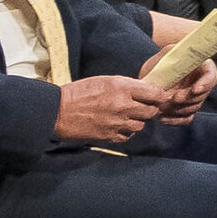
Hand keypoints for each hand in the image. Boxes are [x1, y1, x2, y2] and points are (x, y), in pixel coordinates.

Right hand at [53, 72, 170, 144]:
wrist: (58, 111)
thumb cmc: (80, 93)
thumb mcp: (106, 81)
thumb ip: (128, 86)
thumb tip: (147, 91)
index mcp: (122, 88)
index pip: (155, 93)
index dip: (158, 96)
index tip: (156, 96)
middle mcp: (123, 105)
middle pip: (152, 111)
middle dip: (151, 109)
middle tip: (144, 107)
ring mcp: (117, 123)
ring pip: (141, 125)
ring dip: (137, 121)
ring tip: (127, 116)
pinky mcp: (110, 136)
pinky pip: (128, 136)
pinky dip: (126, 132)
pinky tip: (118, 125)